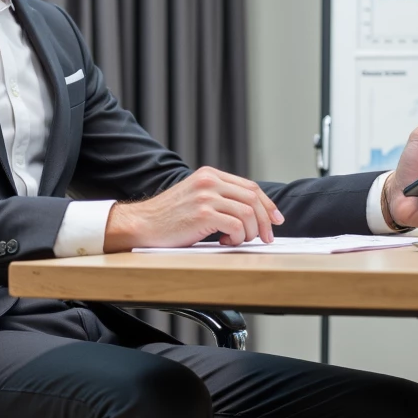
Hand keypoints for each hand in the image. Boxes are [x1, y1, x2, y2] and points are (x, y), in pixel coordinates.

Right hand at [104, 167, 284, 249]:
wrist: (142, 224)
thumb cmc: (167, 218)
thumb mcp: (195, 198)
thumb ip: (219, 198)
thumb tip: (250, 214)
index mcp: (209, 175)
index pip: (250, 187)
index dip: (267, 204)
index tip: (275, 219)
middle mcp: (209, 181)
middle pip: (253, 198)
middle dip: (265, 221)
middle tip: (265, 237)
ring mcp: (206, 196)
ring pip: (248, 213)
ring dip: (249, 232)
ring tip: (238, 241)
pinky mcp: (203, 213)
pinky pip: (236, 226)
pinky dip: (237, 238)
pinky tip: (225, 242)